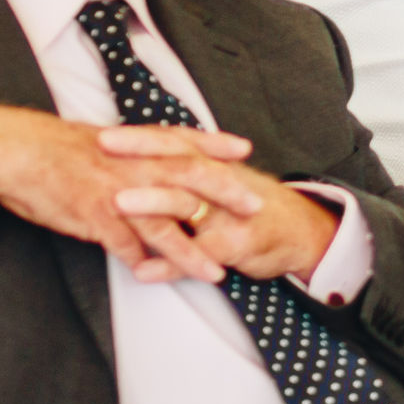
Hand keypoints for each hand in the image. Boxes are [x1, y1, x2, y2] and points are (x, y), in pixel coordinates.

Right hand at [0, 104, 256, 275]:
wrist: (8, 150)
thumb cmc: (45, 150)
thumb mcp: (92, 146)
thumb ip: (123, 160)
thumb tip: (141, 175)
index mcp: (130, 144)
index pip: (182, 140)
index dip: (214, 145)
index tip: (245, 149)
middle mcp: (129, 163)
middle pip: (188, 176)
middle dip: (225, 193)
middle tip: (255, 207)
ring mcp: (112, 188)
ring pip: (162, 221)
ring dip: (192, 250)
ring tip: (216, 271)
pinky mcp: (91, 212)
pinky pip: (121, 243)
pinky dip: (138, 262)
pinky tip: (153, 278)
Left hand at [95, 125, 339, 284]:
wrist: (302, 232)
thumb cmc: (252, 207)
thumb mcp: (222, 180)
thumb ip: (188, 170)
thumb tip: (143, 164)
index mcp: (211, 164)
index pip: (173, 141)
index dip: (140, 136)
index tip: (103, 133)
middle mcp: (219, 181)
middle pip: (176, 161)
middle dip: (139, 154)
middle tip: (102, 149)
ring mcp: (227, 213)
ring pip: (186, 203)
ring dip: (151, 203)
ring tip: (117, 204)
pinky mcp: (236, 244)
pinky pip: (199, 253)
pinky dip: (170, 263)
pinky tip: (143, 271)